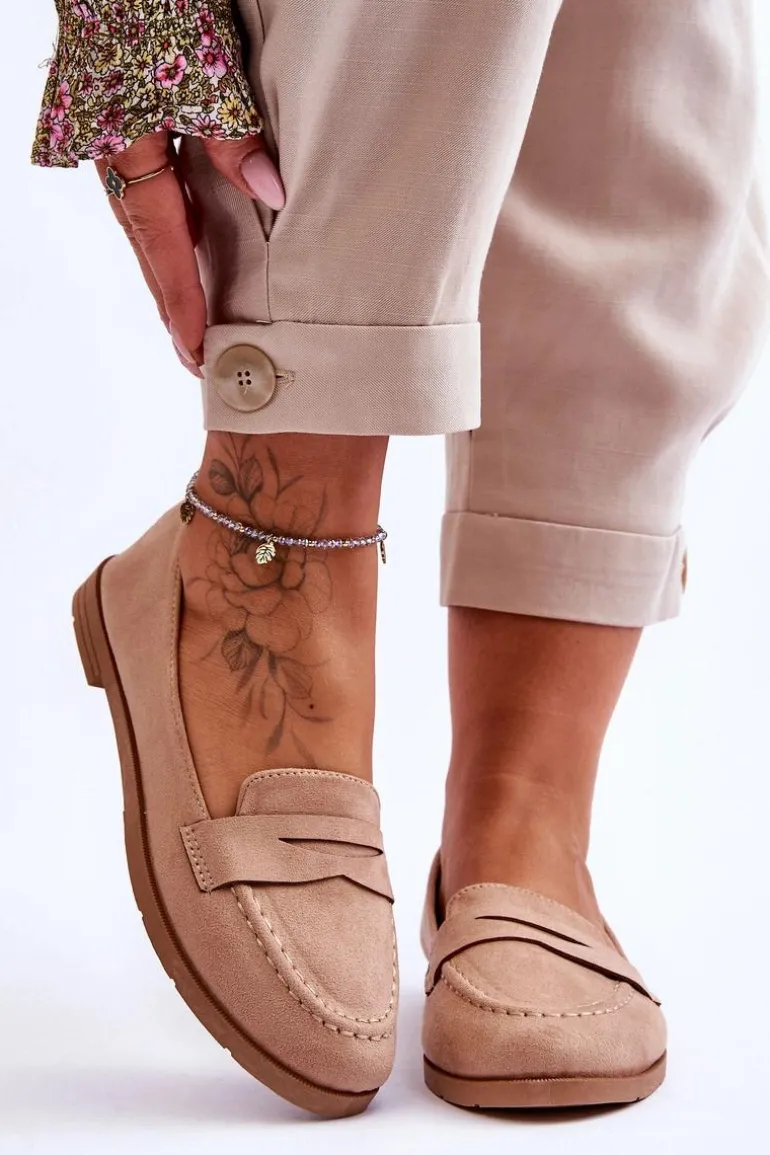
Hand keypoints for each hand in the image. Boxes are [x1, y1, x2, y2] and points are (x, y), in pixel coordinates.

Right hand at [95, 131, 284, 377]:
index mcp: (125, 146)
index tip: (195, 347)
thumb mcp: (204, 77)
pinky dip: (167, 234)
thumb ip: (233, 138)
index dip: (179, 298)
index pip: (159, 239)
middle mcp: (109, 153)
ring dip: (168, 274)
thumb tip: (271, 194)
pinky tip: (189, 250)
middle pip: (144, 245)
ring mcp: (109, 140)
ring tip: (191, 321)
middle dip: (169, 306)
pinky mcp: (118, 125)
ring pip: (141, 224)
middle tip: (195, 358)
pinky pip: (145, 195)